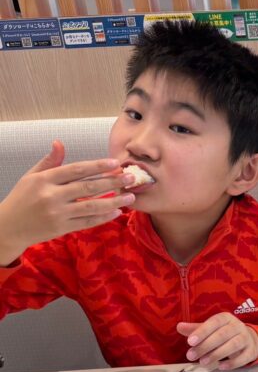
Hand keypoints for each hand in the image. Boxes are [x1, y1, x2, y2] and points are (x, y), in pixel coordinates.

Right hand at [0, 141, 134, 262]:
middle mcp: (51, 196)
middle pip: (88, 187)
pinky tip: (117, 212)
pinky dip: (103, 217)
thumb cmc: (22, 198)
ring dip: (114, 201)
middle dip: (112, 182)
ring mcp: (57, 214)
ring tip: (131, 196)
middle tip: (131, 178)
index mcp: (44, 180)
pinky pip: (87, 222)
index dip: (97, 166)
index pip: (76, 170)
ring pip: (91, 206)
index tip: (115, 163)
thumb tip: (60, 143)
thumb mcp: (31, 177)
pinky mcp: (61, 229)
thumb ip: (49, 161)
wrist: (8, 227)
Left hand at [178, 313, 257, 369]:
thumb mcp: (211, 329)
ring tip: (203, 362)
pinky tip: (221, 367)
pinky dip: (233, 363)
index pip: (214, 322)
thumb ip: (196, 329)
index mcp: (225, 318)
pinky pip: (243, 357)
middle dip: (206, 345)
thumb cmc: (224, 334)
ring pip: (233, 345)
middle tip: (191, 356)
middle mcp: (237, 326)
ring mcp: (246, 338)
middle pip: (222, 335)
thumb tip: (179, 326)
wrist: (249, 340)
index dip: (202, 331)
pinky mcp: (251, 351)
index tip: (190, 341)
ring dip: (217, 354)